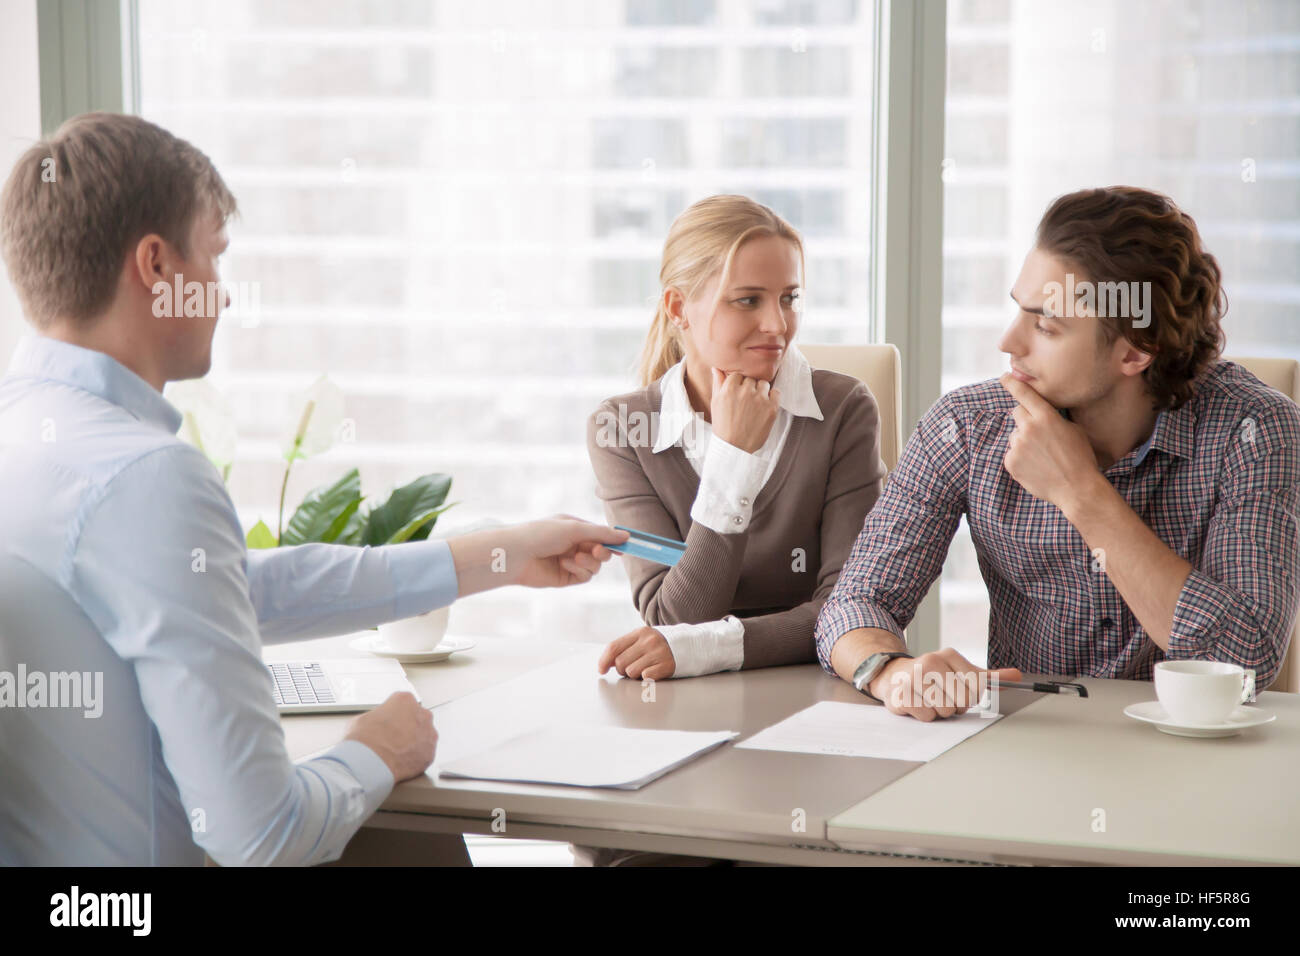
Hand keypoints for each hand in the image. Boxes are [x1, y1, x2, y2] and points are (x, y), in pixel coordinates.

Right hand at [344, 691, 436, 780]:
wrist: (370, 765)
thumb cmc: (364, 740)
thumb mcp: (362, 719)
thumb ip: (376, 717)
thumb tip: (376, 724)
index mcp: (405, 700)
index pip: (402, 703)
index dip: (393, 715)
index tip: (387, 723)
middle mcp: (422, 714)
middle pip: (416, 718)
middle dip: (407, 726)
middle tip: (392, 738)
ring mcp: (429, 734)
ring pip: (423, 735)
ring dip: (414, 741)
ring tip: (397, 752)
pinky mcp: (431, 753)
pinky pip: (424, 753)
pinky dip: (416, 757)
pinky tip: (402, 761)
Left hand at [507, 515, 628, 588]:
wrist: (516, 554)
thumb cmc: (541, 534)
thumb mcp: (574, 529)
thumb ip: (601, 533)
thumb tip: (625, 535)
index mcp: (574, 528)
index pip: (601, 534)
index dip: (614, 540)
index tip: (627, 544)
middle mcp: (573, 544)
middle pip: (602, 551)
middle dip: (603, 551)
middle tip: (597, 551)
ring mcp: (570, 561)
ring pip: (595, 565)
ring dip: (589, 561)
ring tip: (575, 557)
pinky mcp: (566, 577)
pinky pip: (585, 576)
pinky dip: (579, 569)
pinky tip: (565, 564)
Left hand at [597, 626, 676, 679]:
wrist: (689, 645)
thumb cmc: (659, 645)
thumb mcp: (643, 638)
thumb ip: (625, 647)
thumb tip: (605, 664)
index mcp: (640, 632)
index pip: (614, 647)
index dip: (604, 660)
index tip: (601, 670)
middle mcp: (649, 641)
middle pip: (620, 662)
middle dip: (622, 669)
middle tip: (632, 668)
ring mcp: (659, 653)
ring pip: (631, 672)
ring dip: (635, 675)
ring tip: (644, 669)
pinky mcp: (668, 666)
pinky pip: (646, 677)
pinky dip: (647, 678)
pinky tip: (654, 672)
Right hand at [710, 367, 780, 452]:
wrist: (734, 447)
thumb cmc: (723, 425)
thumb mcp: (716, 403)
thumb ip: (717, 383)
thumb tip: (716, 368)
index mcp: (729, 389)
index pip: (737, 374)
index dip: (738, 383)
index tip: (738, 392)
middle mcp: (745, 392)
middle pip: (751, 379)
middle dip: (749, 387)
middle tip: (746, 401)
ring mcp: (759, 399)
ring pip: (764, 383)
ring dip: (761, 391)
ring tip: (756, 404)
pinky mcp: (771, 408)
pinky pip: (776, 392)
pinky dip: (772, 397)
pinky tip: (765, 406)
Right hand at [868, 648, 1022, 720]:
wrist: (895, 676)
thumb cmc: (933, 677)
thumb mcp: (960, 673)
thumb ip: (988, 677)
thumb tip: (1017, 676)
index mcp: (949, 655)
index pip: (977, 686)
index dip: (970, 696)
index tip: (959, 691)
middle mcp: (931, 661)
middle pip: (962, 701)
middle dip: (954, 706)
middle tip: (943, 697)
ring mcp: (914, 676)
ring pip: (944, 710)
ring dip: (939, 712)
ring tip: (929, 700)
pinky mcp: (901, 693)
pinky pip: (927, 716)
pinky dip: (924, 716)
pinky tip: (917, 704)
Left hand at [1000, 373, 1101, 508]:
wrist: (1077, 488)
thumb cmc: (1080, 457)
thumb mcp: (1072, 429)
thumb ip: (1052, 417)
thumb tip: (1038, 411)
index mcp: (1046, 417)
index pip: (1024, 393)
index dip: (1012, 383)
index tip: (1004, 377)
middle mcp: (1028, 428)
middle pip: (1017, 412)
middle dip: (1025, 418)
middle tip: (1040, 432)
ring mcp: (1017, 446)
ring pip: (1015, 435)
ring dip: (1023, 440)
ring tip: (1043, 455)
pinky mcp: (1010, 462)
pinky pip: (1012, 453)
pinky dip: (1020, 458)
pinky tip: (1036, 466)